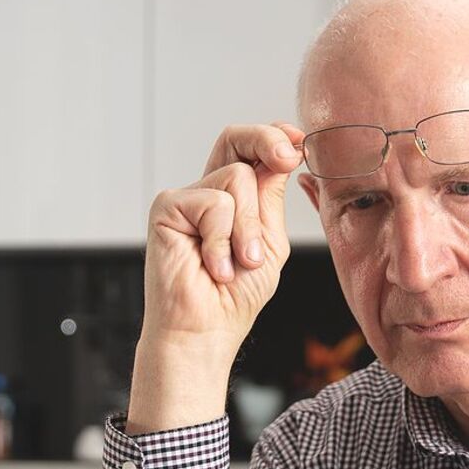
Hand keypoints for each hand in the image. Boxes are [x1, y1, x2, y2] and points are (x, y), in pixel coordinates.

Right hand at [128, 122, 303, 433]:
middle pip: (236, 139)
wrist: (205, 331)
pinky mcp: (167, 207)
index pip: (251, 150)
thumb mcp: (270, 242)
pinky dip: (223, 239)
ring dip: (249, 228)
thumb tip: (285, 153)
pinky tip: (215, 267)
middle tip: (288, 158)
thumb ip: (271, 198)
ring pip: (236, 178)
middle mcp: (207, 191)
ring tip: (241, 263)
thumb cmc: (236, 297)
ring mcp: (186, 198)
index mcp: (233, 197)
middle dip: (268, 140)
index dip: (276, 136)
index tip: (301, 145)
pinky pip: (214, 203)